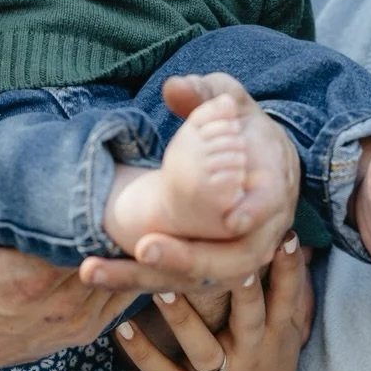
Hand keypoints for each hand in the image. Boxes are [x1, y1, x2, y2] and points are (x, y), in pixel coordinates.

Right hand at [0, 128, 136, 370]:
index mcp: (31, 276)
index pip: (92, 229)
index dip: (104, 197)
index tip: (104, 169)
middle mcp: (62, 304)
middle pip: (115, 251)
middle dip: (121, 217)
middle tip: (122, 179)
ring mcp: (75, 323)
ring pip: (123, 276)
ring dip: (126, 245)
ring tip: (124, 207)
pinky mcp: (79, 334)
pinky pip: (120, 299)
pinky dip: (123, 273)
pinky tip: (118, 245)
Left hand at [80, 76, 297, 293]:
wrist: (258, 161)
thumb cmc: (243, 128)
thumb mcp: (230, 102)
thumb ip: (206, 93)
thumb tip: (174, 88)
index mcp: (273, 186)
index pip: (269, 204)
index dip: (253, 213)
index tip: (231, 221)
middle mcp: (262, 231)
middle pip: (233, 260)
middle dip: (188, 259)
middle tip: (144, 248)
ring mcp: (237, 256)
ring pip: (200, 280)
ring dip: (148, 277)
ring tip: (97, 270)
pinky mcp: (209, 269)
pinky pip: (176, 283)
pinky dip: (137, 280)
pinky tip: (98, 274)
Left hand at [112, 234, 312, 370]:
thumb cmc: (267, 367)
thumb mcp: (286, 333)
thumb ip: (287, 290)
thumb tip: (292, 238)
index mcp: (275, 333)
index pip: (286, 296)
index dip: (287, 267)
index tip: (282, 233)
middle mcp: (250, 352)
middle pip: (248, 315)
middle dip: (240, 288)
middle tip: (222, 255)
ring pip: (200, 343)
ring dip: (180, 315)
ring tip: (159, 285)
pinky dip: (141, 350)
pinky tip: (121, 326)